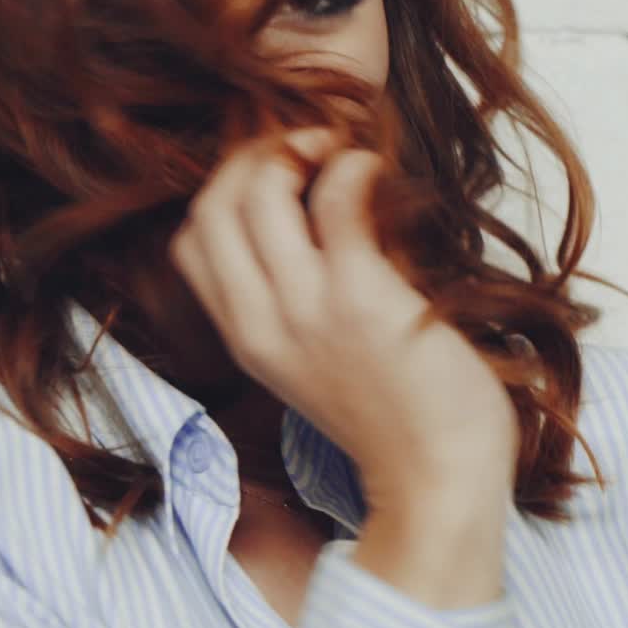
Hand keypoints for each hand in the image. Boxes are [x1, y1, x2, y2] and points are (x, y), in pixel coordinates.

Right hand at [167, 127, 518, 518]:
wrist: (438, 478)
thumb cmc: (391, 414)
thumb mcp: (308, 364)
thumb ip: (289, 307)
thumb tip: (305, 224)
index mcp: (245, 337)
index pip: (189, 242)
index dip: (223, 192)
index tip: (273, 179)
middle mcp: (261, 320)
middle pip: (211, 206)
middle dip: (250, 157)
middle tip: (303, 151)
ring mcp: (307, 307)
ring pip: (259, 193)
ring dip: (295, 150)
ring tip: (334, 152)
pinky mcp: (361, 295)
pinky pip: (335, 199)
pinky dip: (349, 168)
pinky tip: (372, 175)